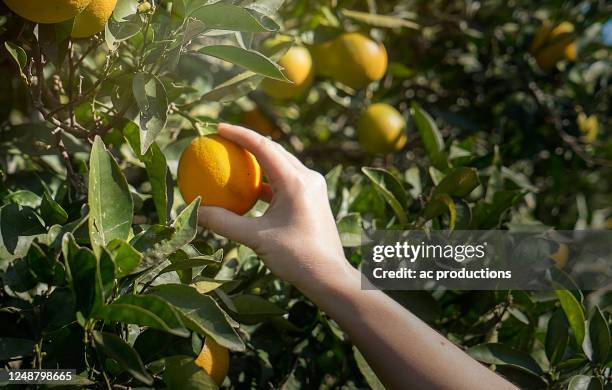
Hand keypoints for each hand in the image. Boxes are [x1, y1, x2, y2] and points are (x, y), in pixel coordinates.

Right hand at [198, 123, 352, 293]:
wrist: (329, 277)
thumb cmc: (295, 257)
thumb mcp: (255, 239)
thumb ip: (224, 223)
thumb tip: (196, 210)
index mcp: (296, 181)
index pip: (264, 147)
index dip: (240, 134)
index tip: (218, 128)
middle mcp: (308, 178)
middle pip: (275, 150)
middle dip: (249, 142)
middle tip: (224, 139)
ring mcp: (313, 187)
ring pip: (282, 164)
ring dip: (259, 161)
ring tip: (235, 160)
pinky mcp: (314, 198)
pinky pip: (287, 181)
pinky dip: (268, 181)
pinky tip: (251, 189)